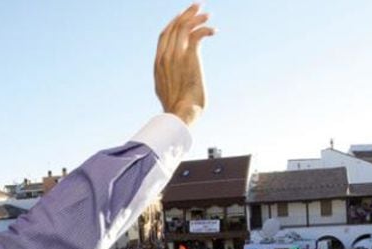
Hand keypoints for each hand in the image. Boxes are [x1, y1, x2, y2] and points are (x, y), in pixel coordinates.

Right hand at [154, 4, 214, 125]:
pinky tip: (214, 31)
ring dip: (196, 17)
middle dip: (185, 14)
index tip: (182, 18)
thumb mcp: (166, 92)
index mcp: (158, 63)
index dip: (173, 23)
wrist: (180, 114)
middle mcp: (165, 56)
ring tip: (207, 14)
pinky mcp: (189, 57)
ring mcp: (176, 56)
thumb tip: (171, 83)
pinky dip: (205, 29)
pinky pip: (196, 35)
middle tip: (197, 7)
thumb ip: (167, 81)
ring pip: (184, 27)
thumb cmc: (176, 109)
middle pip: (173, 26)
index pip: (163, 35)